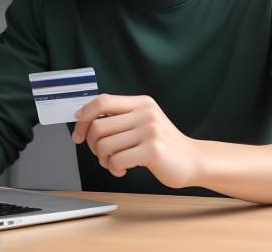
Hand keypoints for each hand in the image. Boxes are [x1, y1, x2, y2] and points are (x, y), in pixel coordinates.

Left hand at [71, 94, 201, 188]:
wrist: (193, 159)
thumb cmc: (163, 144)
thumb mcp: (144, 122)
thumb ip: (121, 118)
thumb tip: (85, 120)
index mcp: (141, 103)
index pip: (103, 101)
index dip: (84, 116)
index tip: (78, 132)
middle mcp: (145, 113)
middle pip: (98, 126)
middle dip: (92, 145)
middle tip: (101, 154)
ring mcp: (150, 130)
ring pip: (104, 145)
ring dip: (103, 160)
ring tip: (114, 163)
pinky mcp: (153, 150)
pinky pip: (116, 160)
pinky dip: (114, 169)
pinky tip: (123, 170)